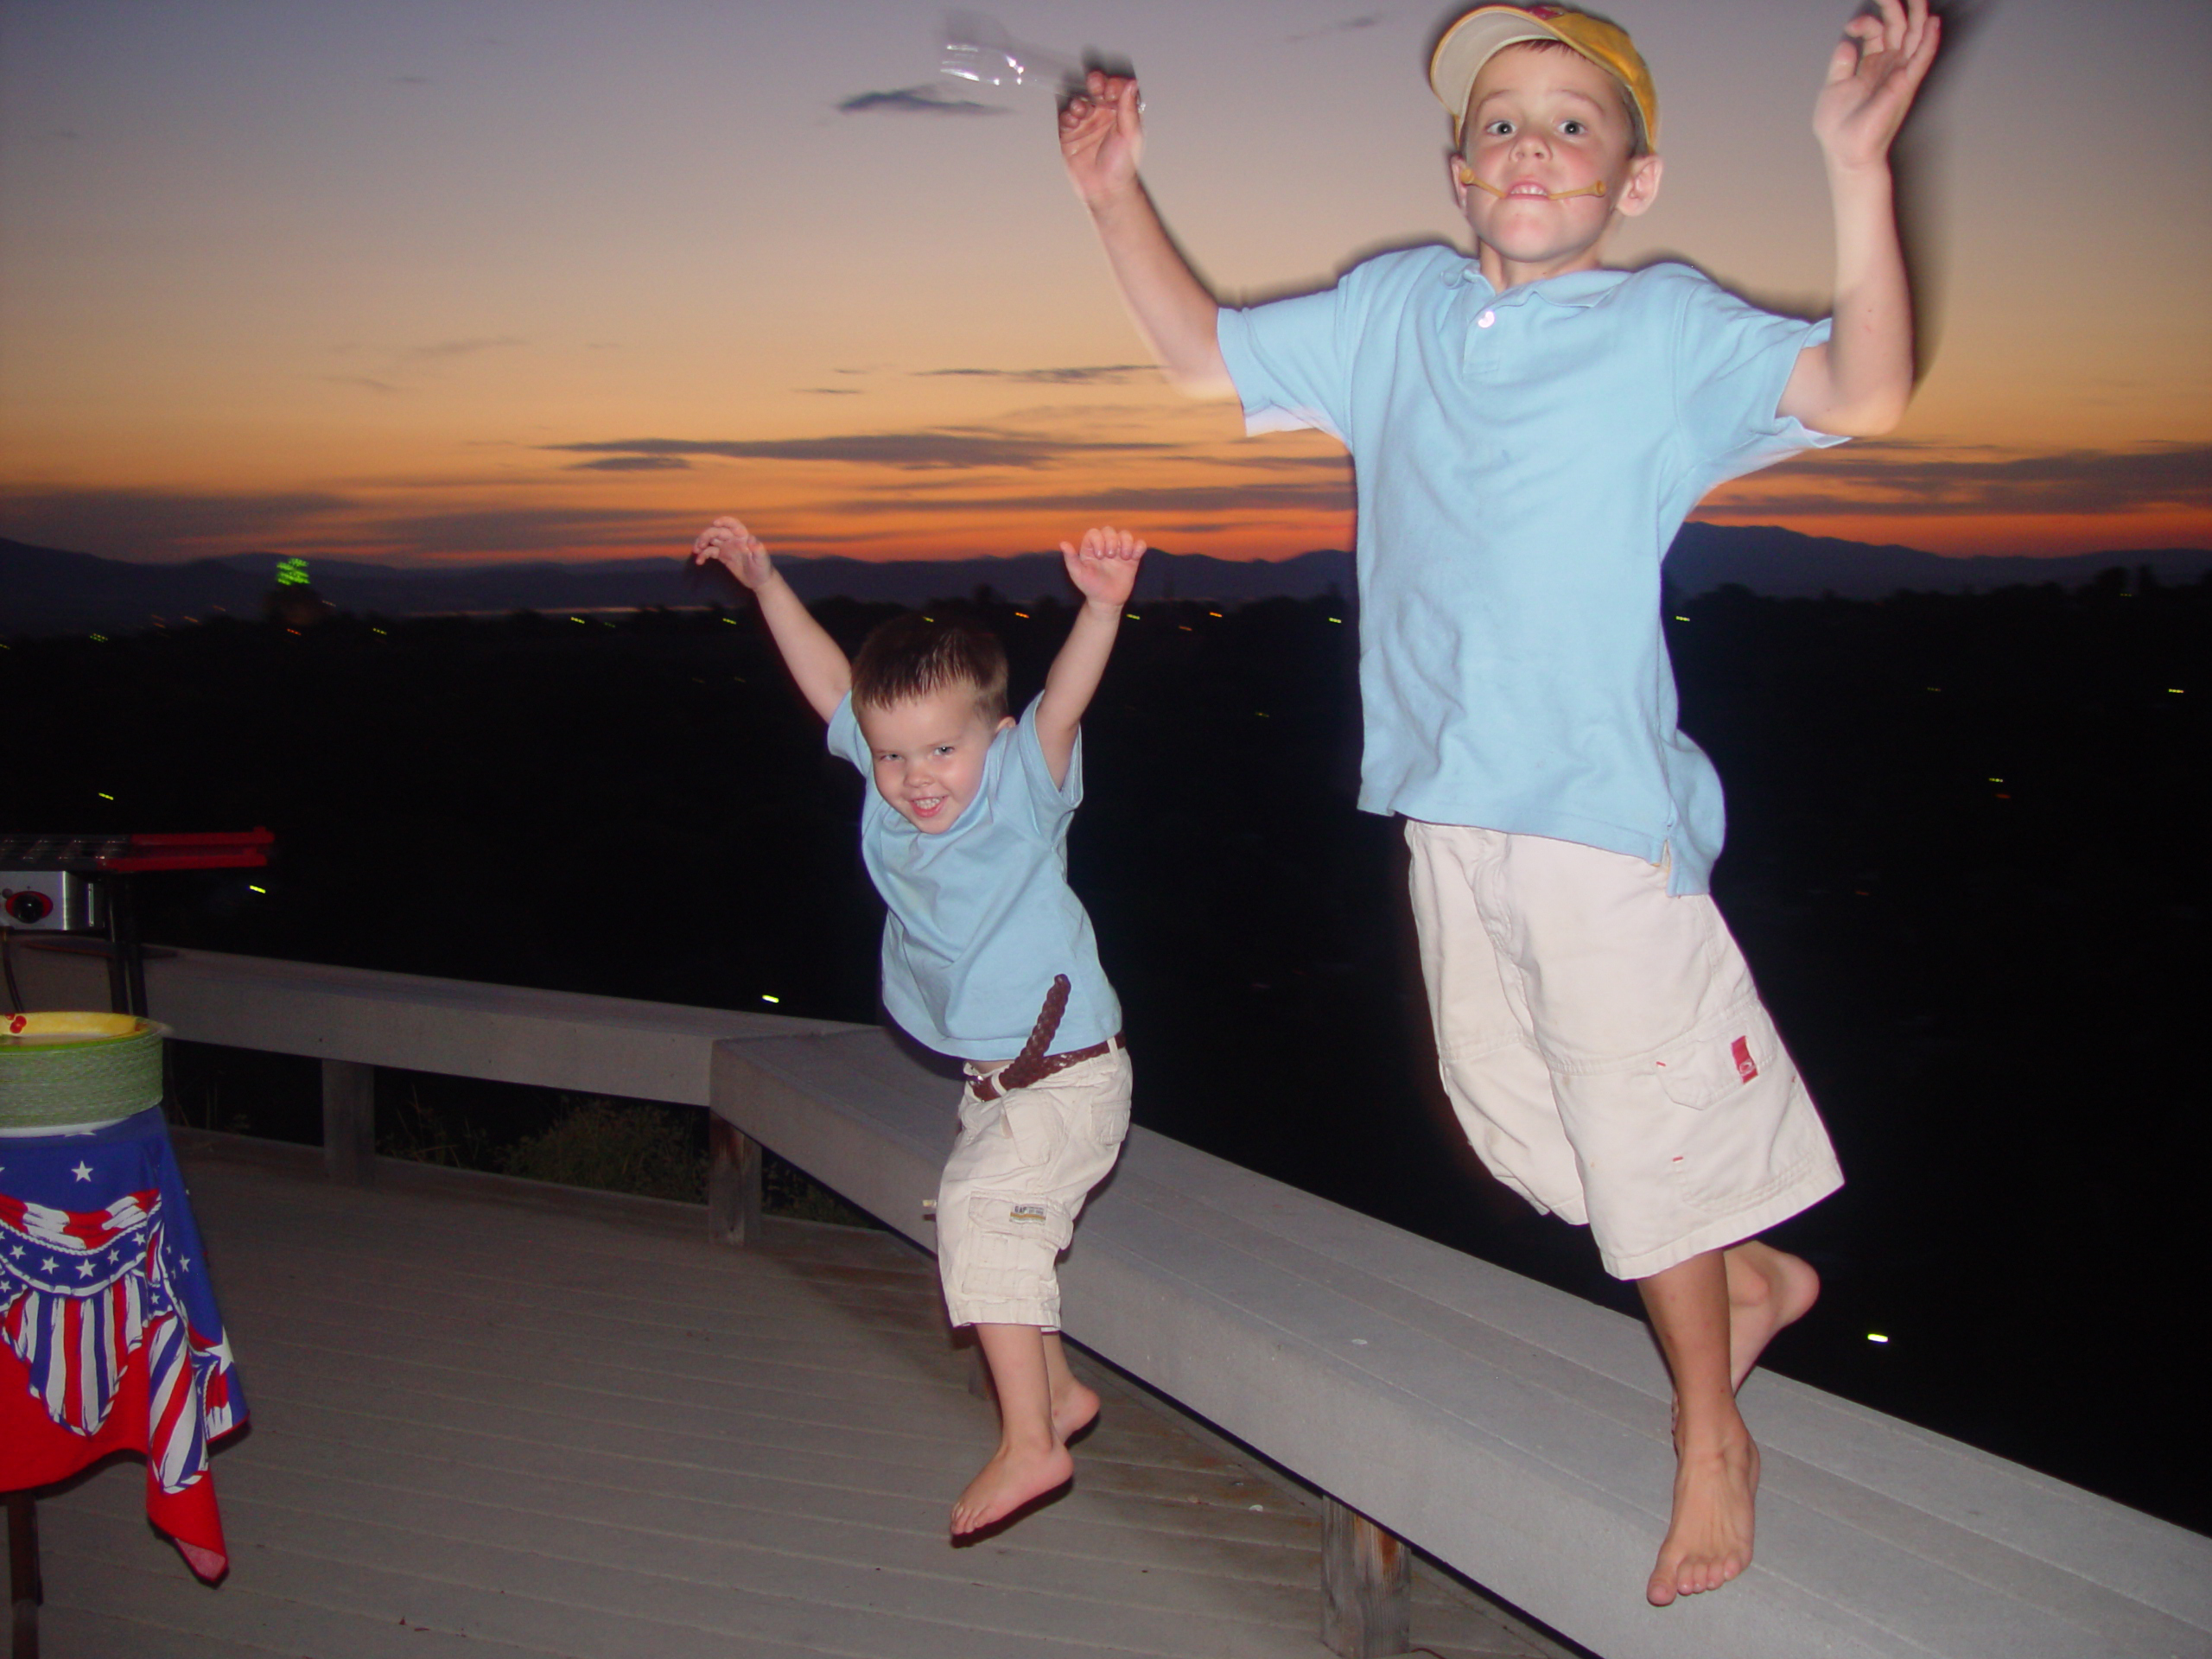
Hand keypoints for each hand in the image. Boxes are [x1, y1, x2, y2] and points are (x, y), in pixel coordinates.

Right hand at [692, 516, 773, 589]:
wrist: (760, 581)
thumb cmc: (763, 568)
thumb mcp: (762, 559)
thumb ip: (758, 549)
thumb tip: (751, 539)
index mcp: (743, 537)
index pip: (733, 525)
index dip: (724, 521)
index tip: (715, 523)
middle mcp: (733, 540)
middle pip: (717, 532)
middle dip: (706, 535)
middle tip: (700, 545)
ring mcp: (727, 548)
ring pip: (711, 541)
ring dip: (701, 543)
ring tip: (696, 551)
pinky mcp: (723, 556)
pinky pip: (710, 552)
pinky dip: (703, 555)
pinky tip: (700, 561)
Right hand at [1059, 69, 1143, 207]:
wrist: (1105, 189)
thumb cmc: (1122, 165)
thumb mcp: (1131, 134)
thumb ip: (1129, 108)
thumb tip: (1131, 84)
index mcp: (1121, 113)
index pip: (1116, 89)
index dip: (1112, 84)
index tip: (1110, 88)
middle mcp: (1103, 115)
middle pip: (1096, 90)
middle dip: (1095, 84)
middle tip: (1094, 84)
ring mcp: (1086, 122)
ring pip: (1079, 100)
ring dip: (1079, 101)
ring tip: (1082, 111)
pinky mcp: (1070, 133)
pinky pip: (1065, 117)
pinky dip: (1067, 115)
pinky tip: (1073, 121)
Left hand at [1061, 525, 1145, 607]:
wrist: (1106, 601)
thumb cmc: (1090, 587)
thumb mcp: (1078, 574)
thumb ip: (1071, 559)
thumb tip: (1063, 543)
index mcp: (1091, 548)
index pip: (1094, 533)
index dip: (1098, 540)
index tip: (1099, 556)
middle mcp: (1105, 546)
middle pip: (1110, 531)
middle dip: (1112, 541)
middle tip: (1111, 556)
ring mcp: (1119, 551)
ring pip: (1125, 534)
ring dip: (1126, 542)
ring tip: (1124, 557)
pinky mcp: (1132, 558)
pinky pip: (1139, 544)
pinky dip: (1139, 547)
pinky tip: (1134, 557)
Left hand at [1814, 0, 1939, 174]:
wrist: (1846, 152)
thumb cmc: (1839, 127)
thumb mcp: (1833, 87)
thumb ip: (1841, 63)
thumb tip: (1847, 41)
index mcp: (1870, 64)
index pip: (1875, 30)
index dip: (1865, 21)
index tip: (1852, 27)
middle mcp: (1888, 65)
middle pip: (1898, 27)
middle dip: (1896, 5)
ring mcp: (1898, 73)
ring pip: (1914, 37)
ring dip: (1918, 14)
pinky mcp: (1905, 84)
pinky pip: (1922, 59)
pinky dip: (1929, 41)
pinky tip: (1932, 22)